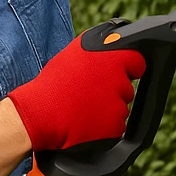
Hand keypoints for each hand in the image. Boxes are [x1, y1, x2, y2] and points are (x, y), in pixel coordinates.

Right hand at [7, 32, 145, 149]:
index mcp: (112, 57)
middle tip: (89, 93)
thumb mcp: (74, 53)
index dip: (129, 68)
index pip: (137, 61)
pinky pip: (116, 128)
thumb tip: (114, 47)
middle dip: (113, 91)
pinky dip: (104, 128)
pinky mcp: (115, 127)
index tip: (122, 72)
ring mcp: (119, 104)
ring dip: (107, 110)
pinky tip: (85, 121)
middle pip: (127, 88)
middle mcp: (119, 79)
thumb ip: (100, 50)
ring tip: (82, 107)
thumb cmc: (51, 85)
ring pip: (120, 108)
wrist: (38, 115)